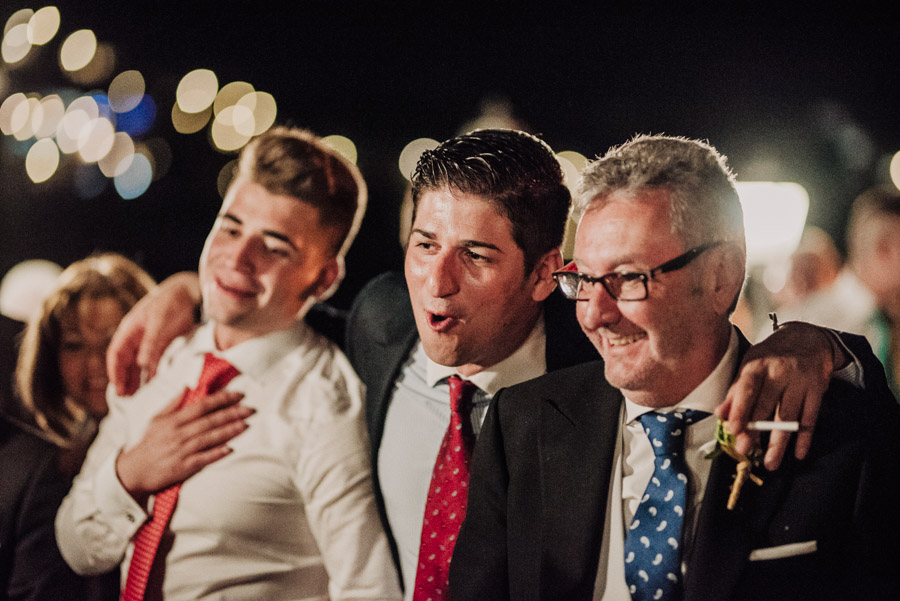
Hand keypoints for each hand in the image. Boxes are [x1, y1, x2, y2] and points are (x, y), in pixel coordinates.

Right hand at [108, 272, 201, 395]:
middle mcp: (136, 336)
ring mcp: (148, 339)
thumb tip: (141, 365)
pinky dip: (150, 372)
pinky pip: (152, 360)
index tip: (117, 387)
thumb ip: (151, 344)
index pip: (116, 353)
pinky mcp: (162, 342)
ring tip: (133, 395)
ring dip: (135, 377)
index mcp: (130, 329)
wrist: (189, 293)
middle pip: (124, 360)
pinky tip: (151, 383)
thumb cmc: (171, 303)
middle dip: (123, 378)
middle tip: (124, 397)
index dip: (114, 371)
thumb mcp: (159, 323)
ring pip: (137, 362)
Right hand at [115, 389, 252, 503]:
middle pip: (210, 421)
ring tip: (246, 425)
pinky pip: (203, 459)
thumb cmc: (148, 444)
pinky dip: (217, 454)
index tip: (239, 394)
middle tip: (251, 409)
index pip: (202, 406)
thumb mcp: (157, 419)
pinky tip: (231, 449)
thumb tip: (187, 387)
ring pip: (210, 438)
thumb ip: (173, 403)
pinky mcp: (183, 467)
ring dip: (229, 431)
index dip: (222, 399)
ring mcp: (182, 451)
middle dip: (232, 414)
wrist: (134, 471)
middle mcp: (179, 434)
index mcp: (174, 420)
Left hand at [717, 322, 844, 470]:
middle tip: (746, 452)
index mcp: (757, 364)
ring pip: (788, 416)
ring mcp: (800, 381)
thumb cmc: (771, 356)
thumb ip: (735, 391)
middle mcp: (779, 372)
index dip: (739, 409)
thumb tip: (720, 415)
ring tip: (770, 463)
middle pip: (766, 406)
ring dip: (779, 442)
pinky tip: (798, 453)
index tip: (733, 429)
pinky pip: (811, 418)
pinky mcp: (817, 390)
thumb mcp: (750, 366)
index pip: (746, 388)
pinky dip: (804, 438)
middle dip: (756, 431)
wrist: (808, 338)